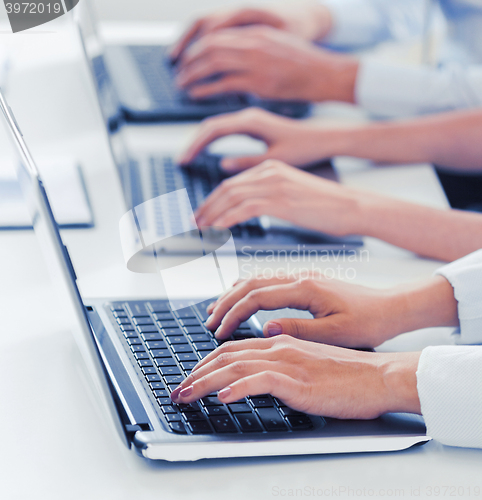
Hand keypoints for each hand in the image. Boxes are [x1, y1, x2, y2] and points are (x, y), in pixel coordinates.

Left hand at [170, 335, 421, 418]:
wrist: (378, 375)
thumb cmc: (347, 374)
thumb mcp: (308, 364)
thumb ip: (283, 365)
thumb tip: (259, 375)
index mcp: (280, 342)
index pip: (233, 349)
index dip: (207, 363)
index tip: (192, 377)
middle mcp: (279, 347)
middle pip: (226, 355)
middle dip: (197, 373)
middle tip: (179, 390)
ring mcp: (288, 363)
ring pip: (236, 366)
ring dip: (205, 382)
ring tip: (186, 395)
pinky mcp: (299, 381)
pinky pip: (260, 381)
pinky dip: (238, 388)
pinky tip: (223, 398)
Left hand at [175, 26, 357, 101]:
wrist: (325, 73)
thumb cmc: (303, 64)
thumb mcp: (276, 45)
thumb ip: (253, 48)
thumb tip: (234, 57)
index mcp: (255, 32)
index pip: (215, 34)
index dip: (195, 46)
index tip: (186, 56)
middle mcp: (253, 42)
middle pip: (209, 46)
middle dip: (189, 60)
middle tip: (179, 72)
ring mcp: (255, 62)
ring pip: (212, 63)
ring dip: (193, 74)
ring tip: (183, 84)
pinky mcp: (259, 83)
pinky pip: (224, 84)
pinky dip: (205, 89)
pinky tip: (196, 94)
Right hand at [179, 107, 338, 170]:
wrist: (325, 137)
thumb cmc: (306, 147)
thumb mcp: (275, 159)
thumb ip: (247, 162)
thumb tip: (223, 165)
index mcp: (251, 122)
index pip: (212, 130)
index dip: (194, 146)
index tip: (183, 160)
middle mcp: (248, 116)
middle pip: (210, 126)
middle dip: (193, 144)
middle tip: (180, 161)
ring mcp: (251, 119)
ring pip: (217, 126)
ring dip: (201, 141)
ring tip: (189, 157)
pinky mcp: (255, 125)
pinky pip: (226, 129)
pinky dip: (213, 140)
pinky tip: (209, 150)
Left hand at [194, 159, 363, 235]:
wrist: (353, 207)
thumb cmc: (328, 207)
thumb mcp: (294, 197)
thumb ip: (271, 198)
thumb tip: (253, 208)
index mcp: (271, 168)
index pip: (233, 183)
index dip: (213, 200)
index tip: (203, 215)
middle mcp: (269, 171)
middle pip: (226, 188)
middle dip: (206, 208)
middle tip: (194, 224)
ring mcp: (274, 183)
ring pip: (230, 197)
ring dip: (211, 215)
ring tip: (200, 231)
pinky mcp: (280, 199)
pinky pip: (243, 209)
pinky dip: (225, 220)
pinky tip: (217, 231)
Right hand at [204, 276, 402, 346]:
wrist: (390, 307)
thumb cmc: (369, 321)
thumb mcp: (335, 333)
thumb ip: (298, 330)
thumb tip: (266, 328)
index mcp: (305, 288)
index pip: (256, 297)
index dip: (234, 313)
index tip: (219, 330)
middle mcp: (300, 277)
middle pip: (250, 284)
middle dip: (226, 302)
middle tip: (209, 320)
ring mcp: (302, 276)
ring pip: (257, 279)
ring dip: (234, 294)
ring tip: (217, 309)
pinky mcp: (306, 281)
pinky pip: (268, 280)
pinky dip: (249, 289)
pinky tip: (242, 296)